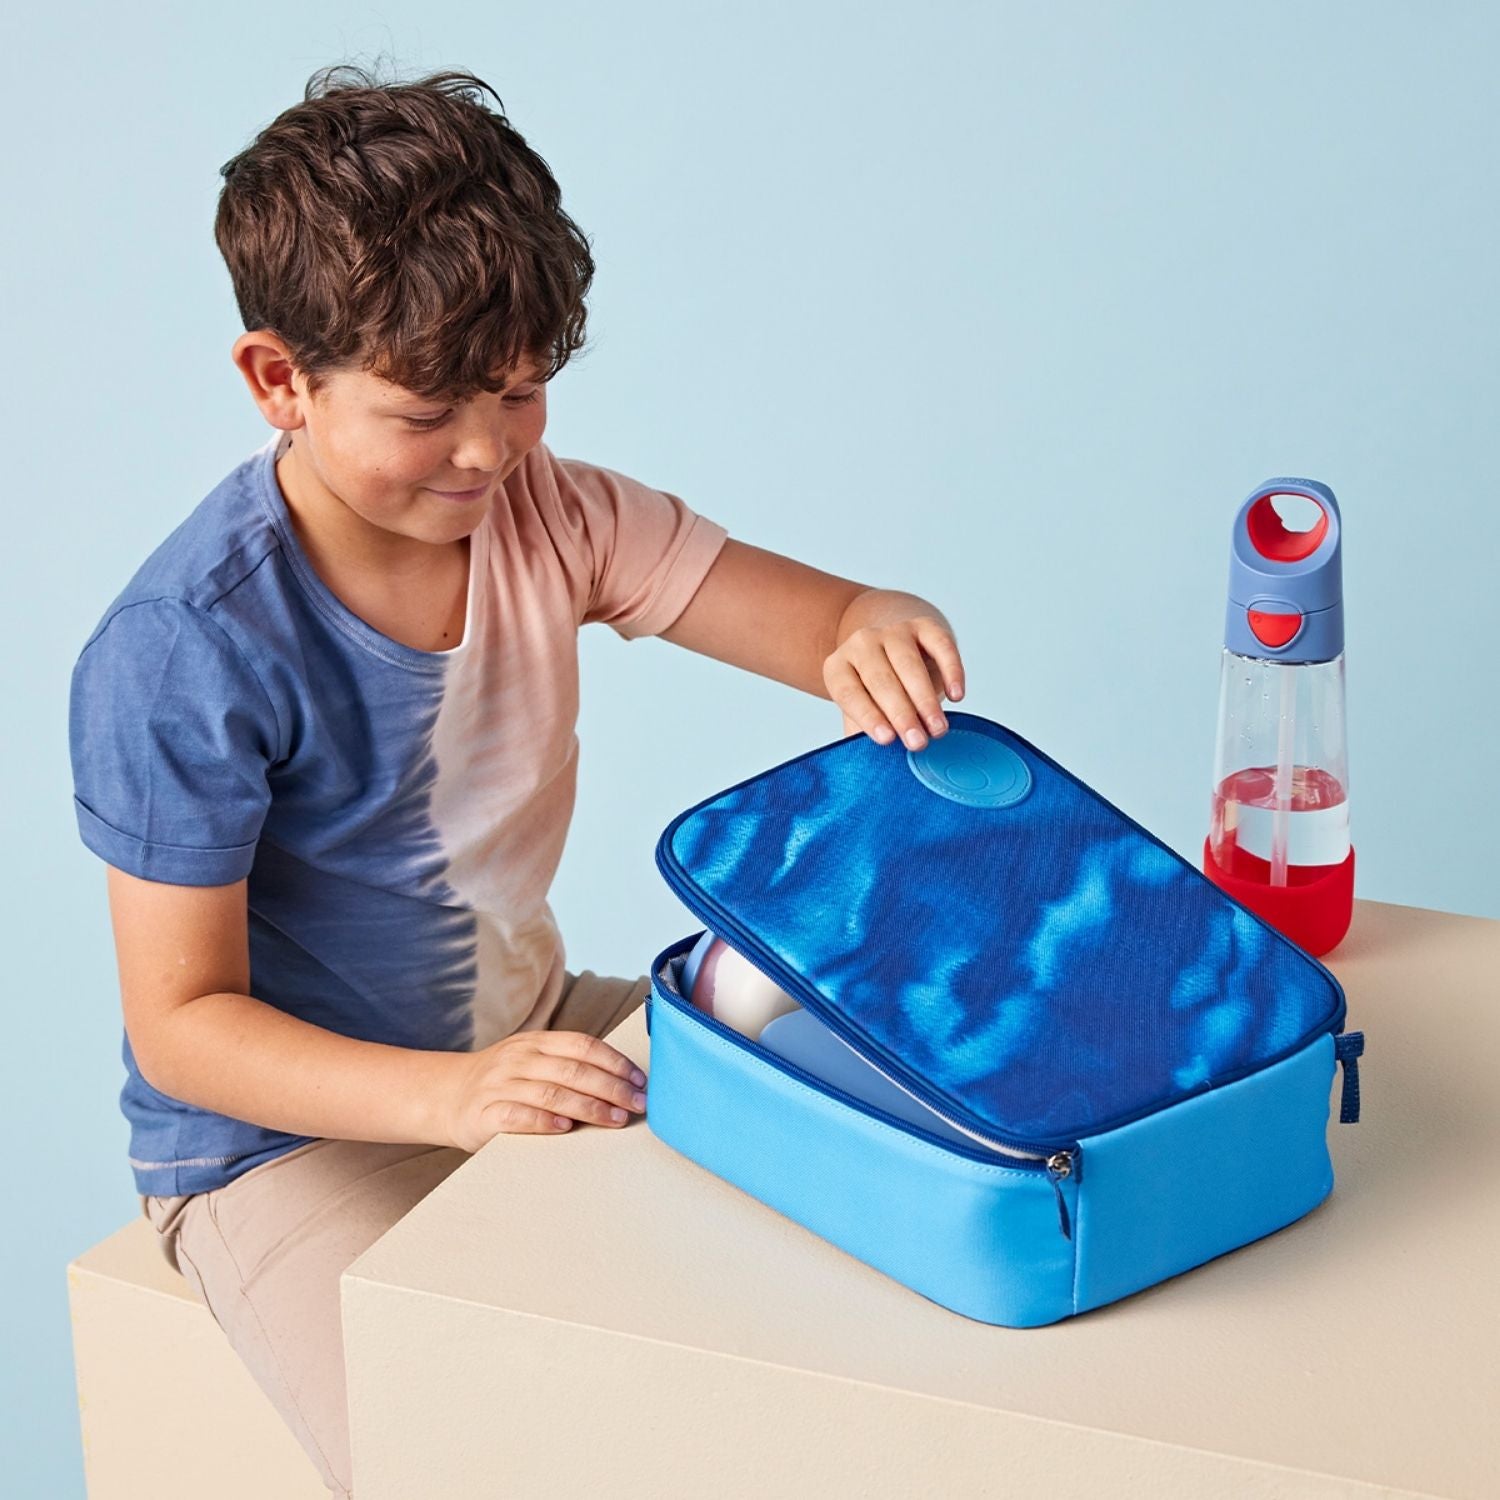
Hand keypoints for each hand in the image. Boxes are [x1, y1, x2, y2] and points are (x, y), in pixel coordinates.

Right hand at [437, 1029, 648, 1150]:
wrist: (446, 1095)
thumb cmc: (504, 1081)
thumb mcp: (533, 1060)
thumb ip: (568, 1065)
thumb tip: (623, 1080)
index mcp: (537, 1042)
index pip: (583, 1045)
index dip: (615, 1062)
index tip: (640, 1081)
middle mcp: (519, 1058)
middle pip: (573, 1070)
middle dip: (611, 1088)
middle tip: (637, 1105)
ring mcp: (500, 1084)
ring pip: (551, 1092)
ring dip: (588, 1107)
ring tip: (615, 1119)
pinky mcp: (484, 1113)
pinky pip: (517, 1115)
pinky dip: (543, 1121)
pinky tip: (565, 1129)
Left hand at [823, 607, 964, 751]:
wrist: (895, 652)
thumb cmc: (877, 694)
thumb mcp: (865, 713)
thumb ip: (864, 735)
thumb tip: (871, 769)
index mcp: (838, 667)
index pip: (848, 692)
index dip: (867, 716)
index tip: (886, 740)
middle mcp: (861, 643)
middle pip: (880, 679)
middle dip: (901, 713)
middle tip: (918, 742)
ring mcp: (892, 631)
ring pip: (909, 663)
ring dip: (925, 699)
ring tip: (938, 729)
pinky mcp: (924, 625)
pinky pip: (940, 644)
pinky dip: (951, 670)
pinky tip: (958, 695)